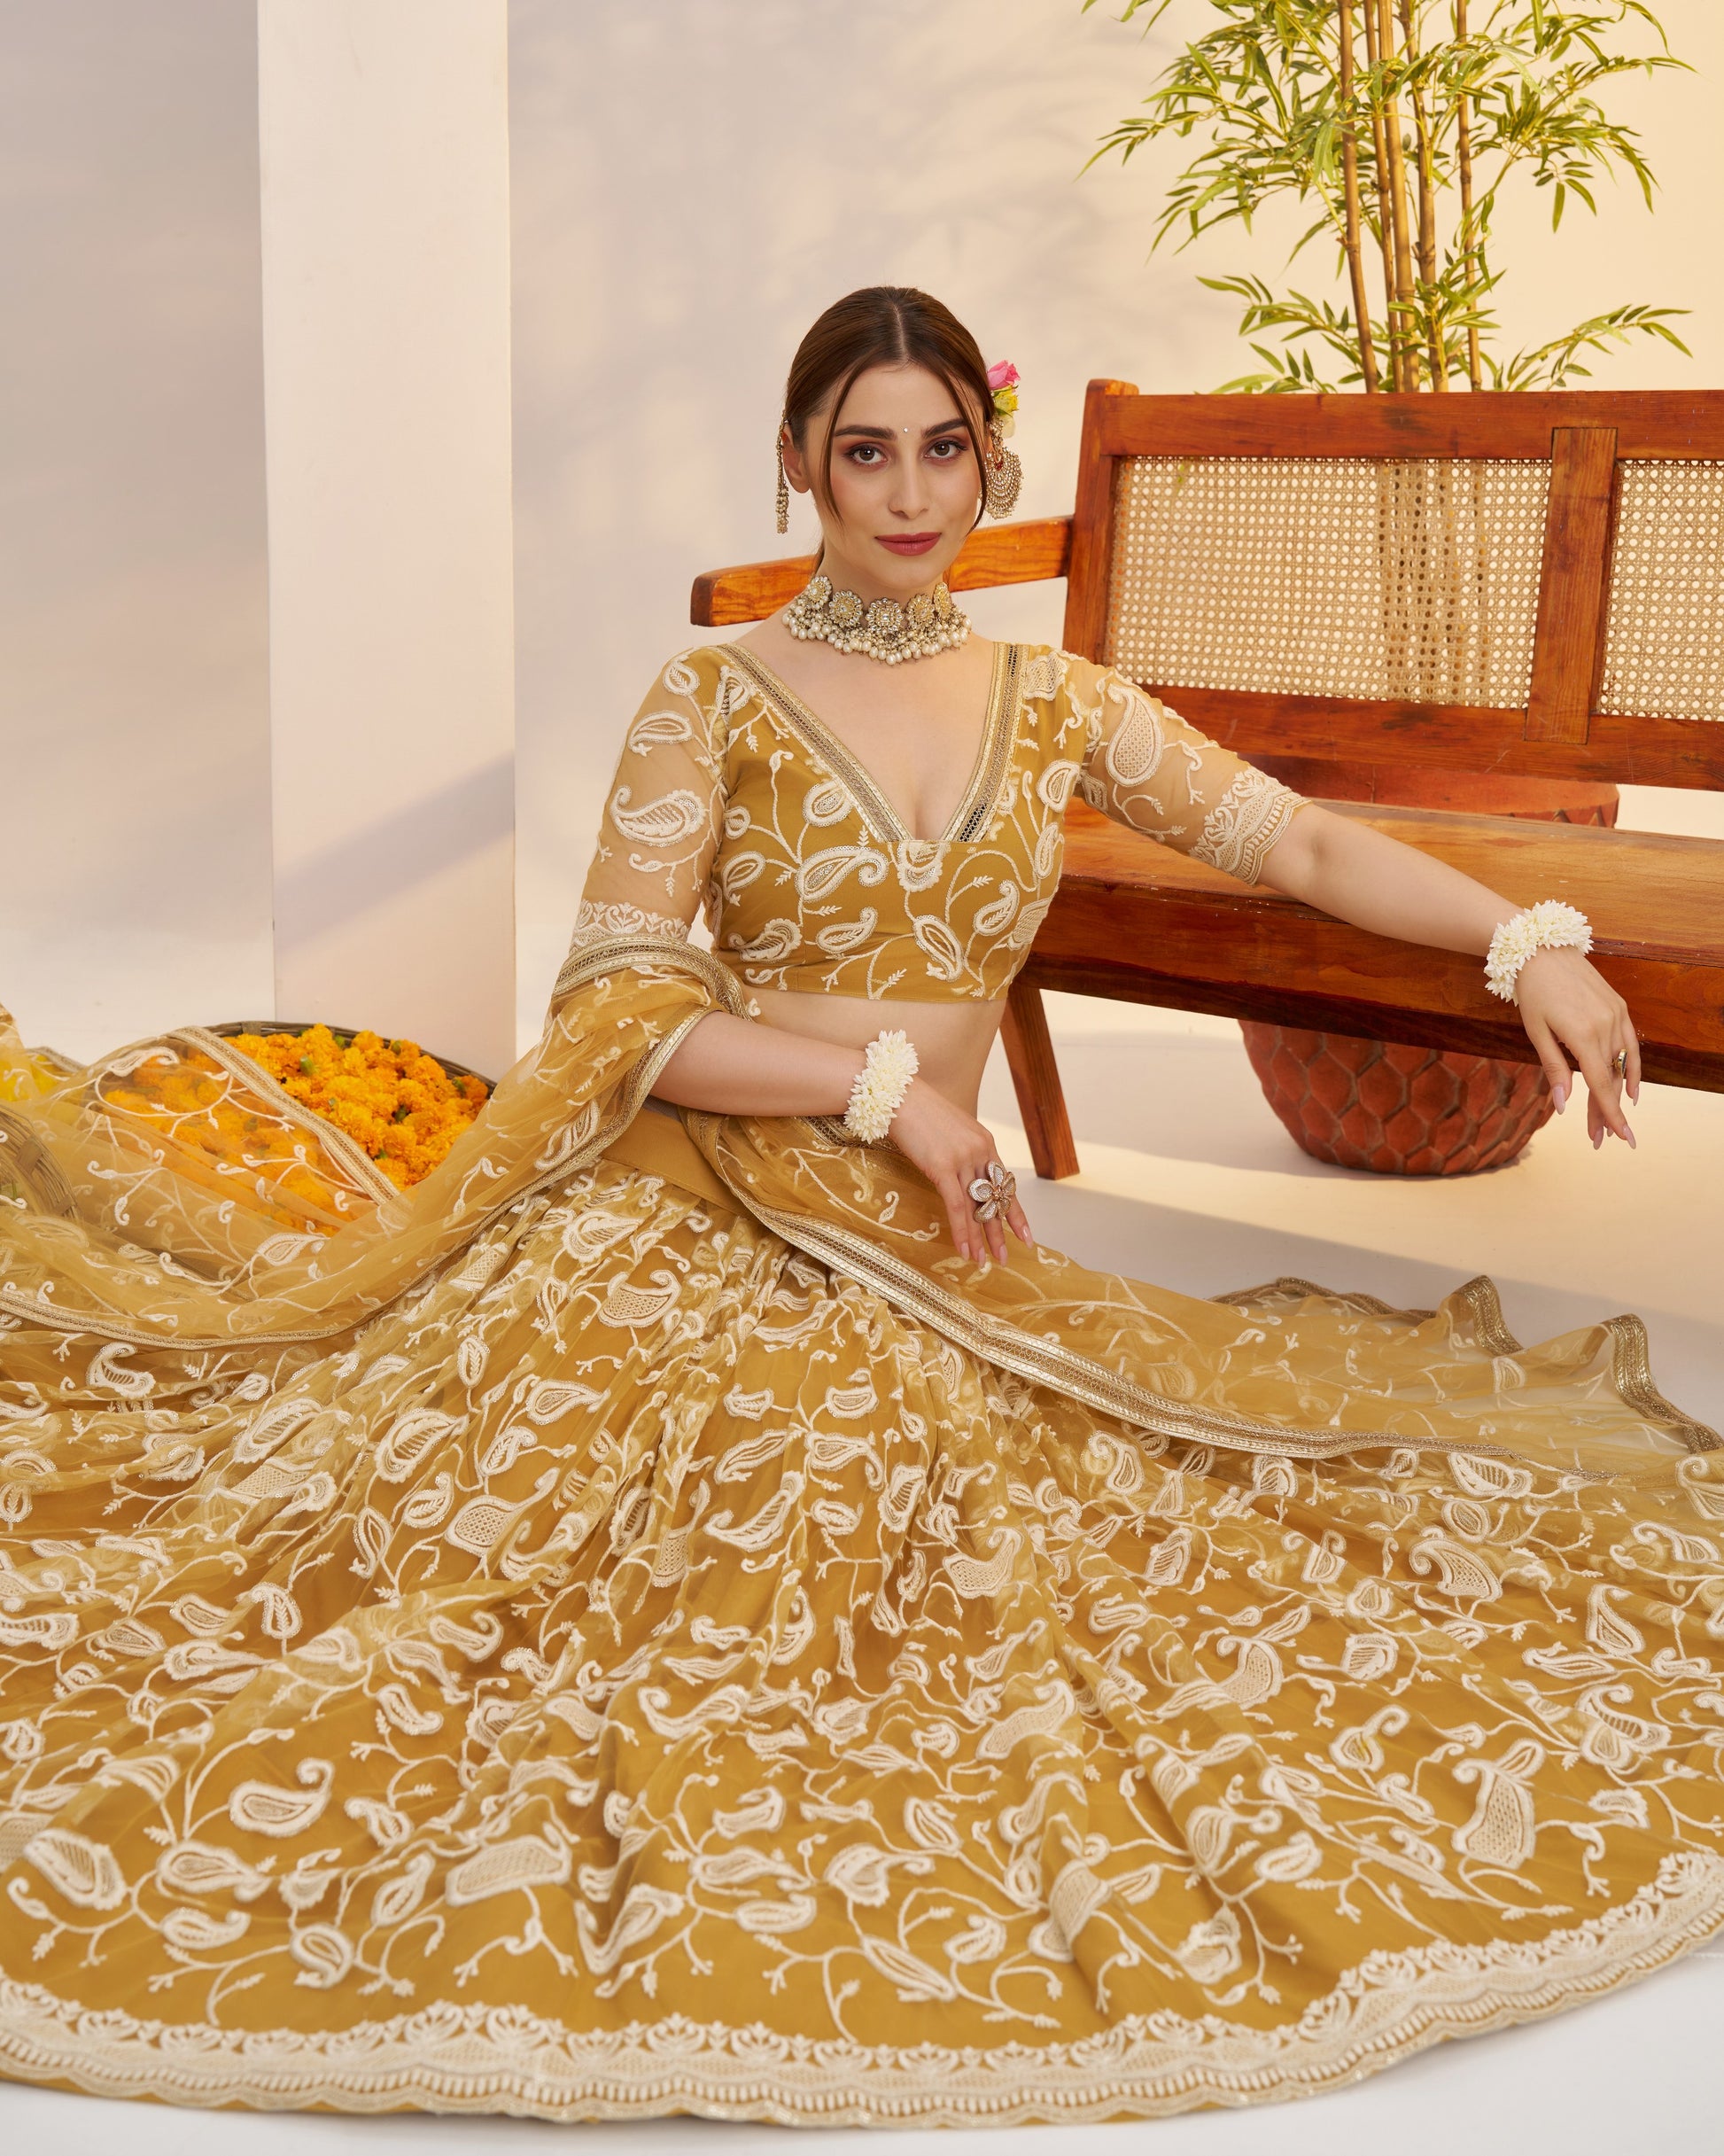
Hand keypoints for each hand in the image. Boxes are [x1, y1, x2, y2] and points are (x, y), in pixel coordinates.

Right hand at [889, 1079, 1034, 1264]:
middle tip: (1005, 1257)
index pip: (1005, 1185)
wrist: (899, 1095)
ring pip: (976, 1208)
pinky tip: (964, 1249)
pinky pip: (956, 1206)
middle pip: (994, 1200)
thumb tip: (963, 1175)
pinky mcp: (943, 1166)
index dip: (1015, 1213)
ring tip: (983, 1262)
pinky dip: (962, 1231)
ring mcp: (963, 1159)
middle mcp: (980, 1151)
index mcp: (985, 1142)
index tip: (1025, 1235)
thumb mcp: (951, 1131)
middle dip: (1001, 1232)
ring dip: (980, 1239)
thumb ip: (963, 1152)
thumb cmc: (919, 1112)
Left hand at [1513, 945, 1638, 1148]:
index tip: (1620, 1138)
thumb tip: (1563, 1105)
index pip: (1600, 1084)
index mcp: (1583, 1034)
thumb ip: (1554, 1068)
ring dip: (1614, 1094)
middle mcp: (1606, 1025)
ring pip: (1620, 1065)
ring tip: (1607, 1121)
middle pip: (1610, 1079)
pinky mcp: (1620, 1008)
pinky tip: (1631, 1091)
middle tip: (1597, 1139)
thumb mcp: (1536, 1032)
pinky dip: (1633, 1068)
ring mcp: (1616, 1015)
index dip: (1610, 1114)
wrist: (1543, 950)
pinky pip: (1631, 1045)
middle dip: (1605, 1111)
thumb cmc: (1533, 992)